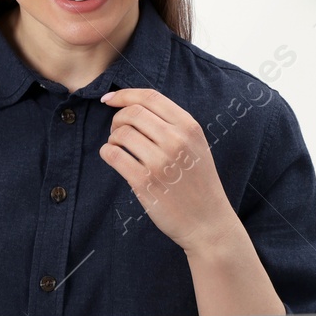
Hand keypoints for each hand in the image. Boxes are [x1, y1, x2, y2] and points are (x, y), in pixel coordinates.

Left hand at [98, 88, 237, 255]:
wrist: (207, 222)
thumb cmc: (198, 182)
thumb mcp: (196, 145)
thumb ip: (172, 125)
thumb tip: (133, 106)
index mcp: (190, 127)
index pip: (150, 97)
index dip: (124, 94)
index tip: (109, 99)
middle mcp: (176, 141)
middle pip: (132, 113)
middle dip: (117, 118)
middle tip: (116, 130)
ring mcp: (160, 162)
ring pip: (120, 133)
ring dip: (112, 137)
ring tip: (119, 147)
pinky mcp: (144, 182)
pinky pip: (113, 155)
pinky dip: (107, 152)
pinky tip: (114, 157)